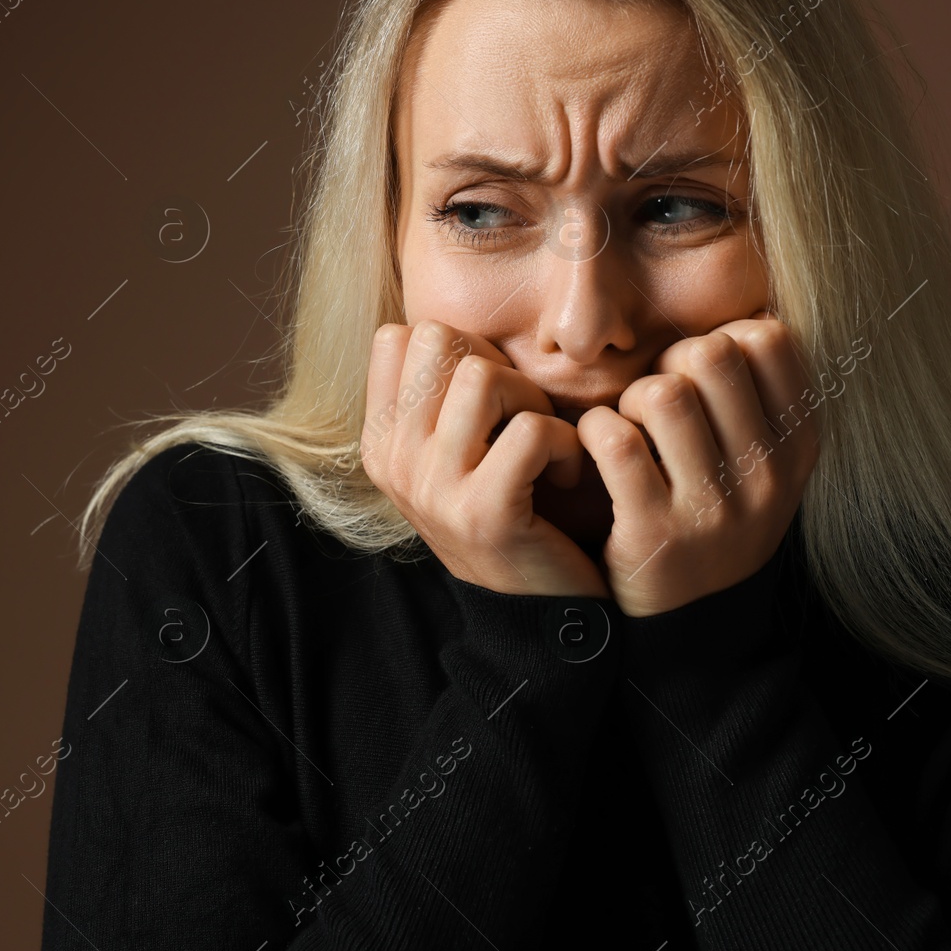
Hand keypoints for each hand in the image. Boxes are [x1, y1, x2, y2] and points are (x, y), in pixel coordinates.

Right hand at [361, 319, 610, 598]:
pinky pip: (530, 429)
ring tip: (547, 446)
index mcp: (381, 443)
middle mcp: (395, 462)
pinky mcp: (484, 511)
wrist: (536, 618)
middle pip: (440, 341)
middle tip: (524, 416)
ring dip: (533, 402)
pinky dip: (567, 443)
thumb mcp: (456, 461)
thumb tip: (454, 331)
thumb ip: (440, 401)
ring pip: (483, 376)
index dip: (461, 350)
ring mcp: (433, 487)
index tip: (490, 402)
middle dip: (497, 365)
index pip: (401, 336)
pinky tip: (569, 476)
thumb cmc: (511, 518)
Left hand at [573, 313, 820, 617]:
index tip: (702, 377)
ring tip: (629, 426)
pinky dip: (595, 430)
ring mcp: (714, 508)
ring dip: (630, 399)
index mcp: (799, 448)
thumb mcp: (764, 465)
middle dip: (670, 362)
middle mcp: (767, 477)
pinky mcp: (655, 532)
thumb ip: (758, 396)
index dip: (722, 338)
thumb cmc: (715, 518)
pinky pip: (616, 440)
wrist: (691, 624)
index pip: (769, 339)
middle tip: (655, 399)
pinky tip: (596, 448)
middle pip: (712, 355)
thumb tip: (745, 315)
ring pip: (663, 394)